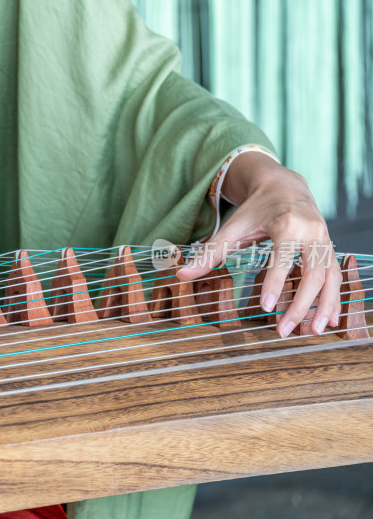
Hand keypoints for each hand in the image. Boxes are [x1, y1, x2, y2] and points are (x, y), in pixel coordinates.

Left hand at [177, 152, 340, 337]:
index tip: (266, 307)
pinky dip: (335, 299)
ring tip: (311, 332)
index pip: (282, 257)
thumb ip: (209, 253)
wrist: (285, 186)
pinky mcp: (330, 248)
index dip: (275, 283)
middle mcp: (312, 232)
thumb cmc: (256, 209)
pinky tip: (329, 320)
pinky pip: (337, 276)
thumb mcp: (232, 227)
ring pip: (331, 278)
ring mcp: (325, 240)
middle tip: (284, 331)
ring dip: (324, 307)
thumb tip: (182, 275)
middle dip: (300, 305)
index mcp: (286, 224)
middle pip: (313, 273)